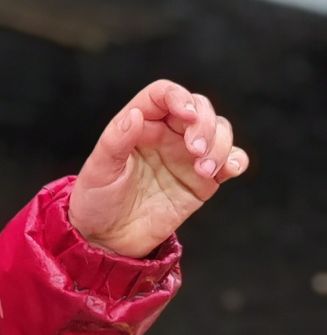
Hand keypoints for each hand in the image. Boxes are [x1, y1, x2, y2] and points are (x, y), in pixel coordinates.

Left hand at [68, 80, 247, 257]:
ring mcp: (187, 156)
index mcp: (141, 124)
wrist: (109, 239)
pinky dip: (236, 160)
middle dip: (205, 124)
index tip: (187, 115)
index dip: (178, 97)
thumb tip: (134, 115)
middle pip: (200, 108)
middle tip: (195, 150)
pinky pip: (230, 161)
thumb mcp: (99, 172)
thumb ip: (115, 142)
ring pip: (220, 131)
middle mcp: (167, 134)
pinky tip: (228, 169)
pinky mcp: (203, 180)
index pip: (163, 95)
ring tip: (204, 170)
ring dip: (220, 144)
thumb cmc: (97, 201)